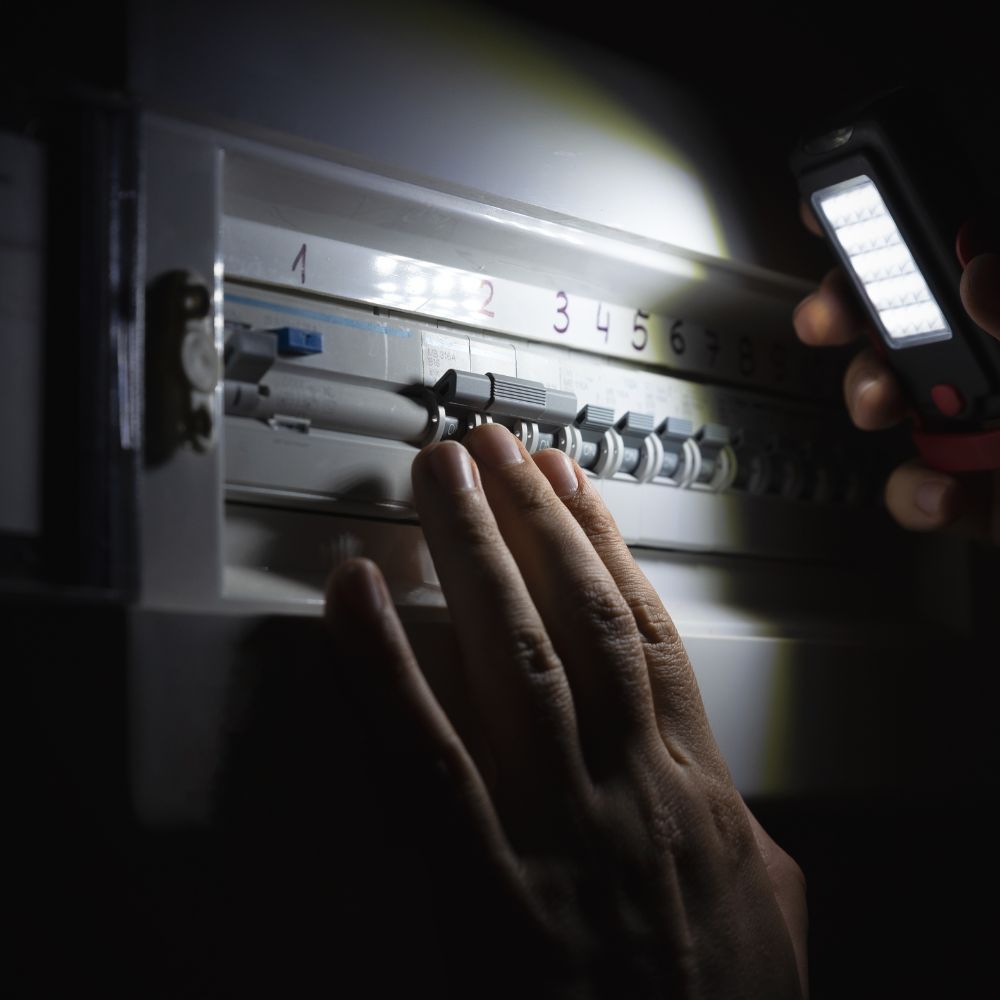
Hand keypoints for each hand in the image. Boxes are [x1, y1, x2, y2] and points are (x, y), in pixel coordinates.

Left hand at [326, 424, 806, 998]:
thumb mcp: (775, 910)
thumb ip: (748, 836)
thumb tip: (734, 797)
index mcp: (692, 788)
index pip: (641, 629)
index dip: (603, 542)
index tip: (568, 485)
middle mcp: (627, 786)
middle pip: (574, 616)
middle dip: (529, 519)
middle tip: (488, 448)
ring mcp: (555, 829)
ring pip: (511, 655)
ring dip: (472, 553)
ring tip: (440, 478)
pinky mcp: (482, 889)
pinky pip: (421, 756)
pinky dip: (382, 668)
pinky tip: (353, 598)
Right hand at [792, 206, 999, 541]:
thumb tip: (982, 276)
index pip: (968, 246)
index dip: (903, 214)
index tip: (847, 209)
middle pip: (907, 311)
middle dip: (853, 308)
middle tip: (832, 316)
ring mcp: (986, 424)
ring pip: (895, 395)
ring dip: (868, 394)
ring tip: (882, 404)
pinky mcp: (973, 490)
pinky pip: (914, 484)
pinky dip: (914, 492)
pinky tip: (947, 493)